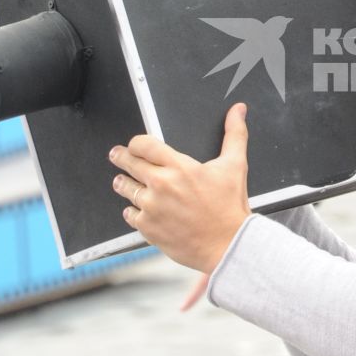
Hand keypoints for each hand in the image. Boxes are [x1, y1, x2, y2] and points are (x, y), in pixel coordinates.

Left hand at [110, 103, 251, 272]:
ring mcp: (151, 207)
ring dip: (124, 183)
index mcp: (179, 167)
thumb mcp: (235, 165)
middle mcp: (161, 185)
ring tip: (123, 182)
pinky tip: (138, 209)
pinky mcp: (148, 228)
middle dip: (121, 157)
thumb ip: (235, 134)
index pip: (143, 145)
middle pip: (128, 163)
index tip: (134, 145)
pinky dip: (132, 211)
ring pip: (125, 188)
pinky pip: (129, 214)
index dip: (136, 143)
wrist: (228, 245)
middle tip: (117, 156)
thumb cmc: (230, 209)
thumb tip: (238, 111)